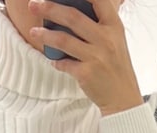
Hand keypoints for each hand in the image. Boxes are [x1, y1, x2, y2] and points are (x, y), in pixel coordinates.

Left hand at [27, 0, 143, 114]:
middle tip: (33, 5)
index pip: (98, 0)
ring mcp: (96, 57)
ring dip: (45, 35)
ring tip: (33, 32)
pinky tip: (53, 60)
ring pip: (64, 40)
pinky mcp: (87, 74)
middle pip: (73, 16)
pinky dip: (56, 61)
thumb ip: (99, 25)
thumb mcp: (115, 40)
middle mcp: (106, 39)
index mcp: (114, 26)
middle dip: (50, 8)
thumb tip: (71, 12)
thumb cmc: (116, 67)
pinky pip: (64, 64)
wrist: (123, 98)